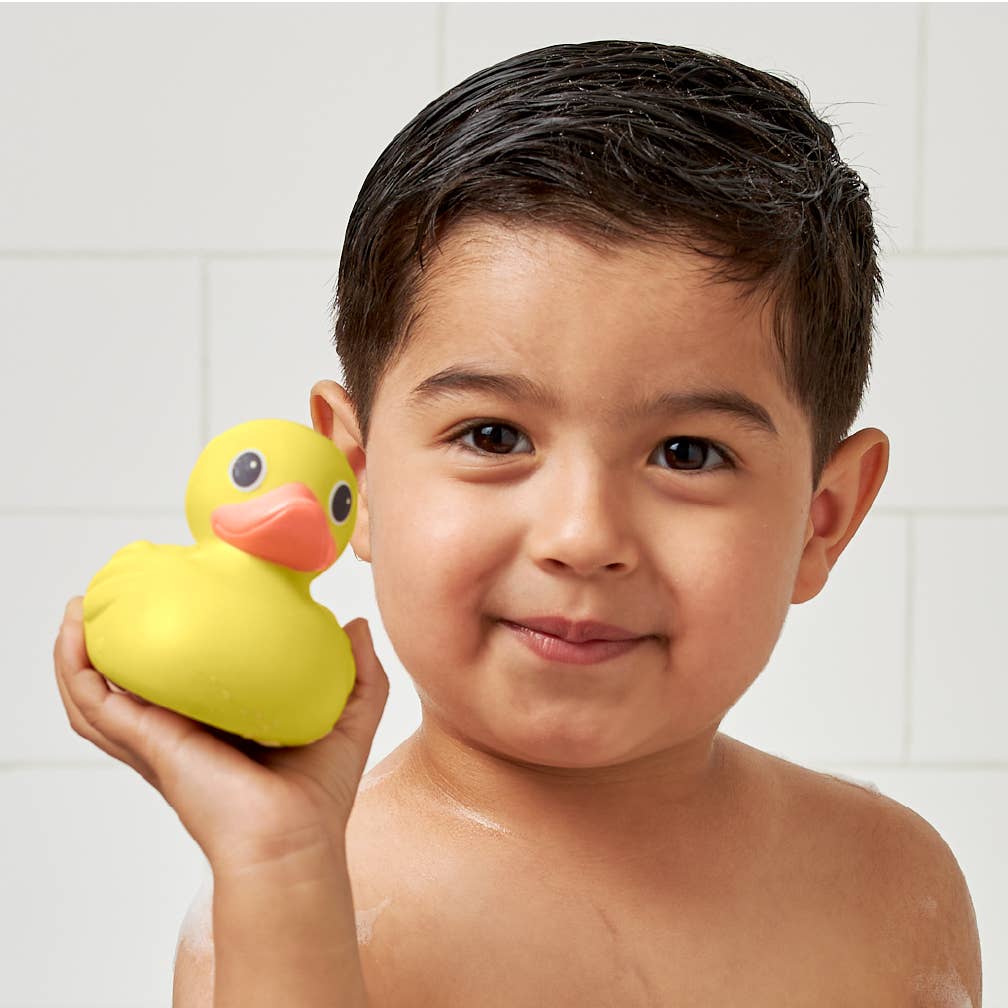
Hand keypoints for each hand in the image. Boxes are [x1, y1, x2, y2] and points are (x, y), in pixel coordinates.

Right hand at [52, 596, 388, 869]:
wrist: (294, 840)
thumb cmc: (320, 793)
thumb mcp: (350, 715)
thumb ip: (358, 668)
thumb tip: (353, 621)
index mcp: (221, 722)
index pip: (186, 677)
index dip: (172, 642)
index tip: (170, 598)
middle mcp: (181, 730)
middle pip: (130, 682)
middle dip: (111, 643)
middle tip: (109, 599)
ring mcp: (157, 738)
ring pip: (95, 694)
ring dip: (78, 653)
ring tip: (75, 610)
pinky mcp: (147, 741)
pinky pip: (93, 705)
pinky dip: (75, 671)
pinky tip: (73, 637)